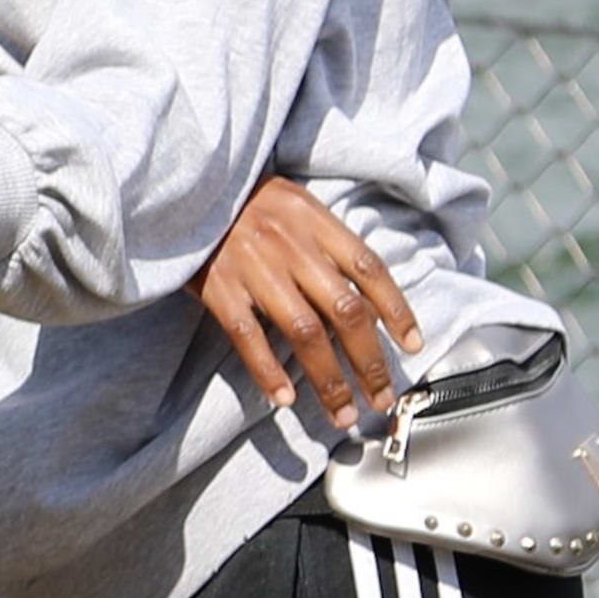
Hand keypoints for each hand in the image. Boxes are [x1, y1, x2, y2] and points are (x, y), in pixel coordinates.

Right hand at [201, 177, 419, 433]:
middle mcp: (291, 245)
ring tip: (342, 413)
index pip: (370, 270)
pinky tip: (284, 397)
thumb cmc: (244, 198)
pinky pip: (248, 337)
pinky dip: (269, 370)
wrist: (185, 184)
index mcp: (315, 221)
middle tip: (381, 398)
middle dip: (370, 363)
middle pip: (345, 313)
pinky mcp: (218, 287)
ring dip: (328, 379)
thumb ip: (327, 246)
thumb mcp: (295, 204)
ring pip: (304, 333)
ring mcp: (254, 268)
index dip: (397, 311)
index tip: (413, 346)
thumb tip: (365, 306)